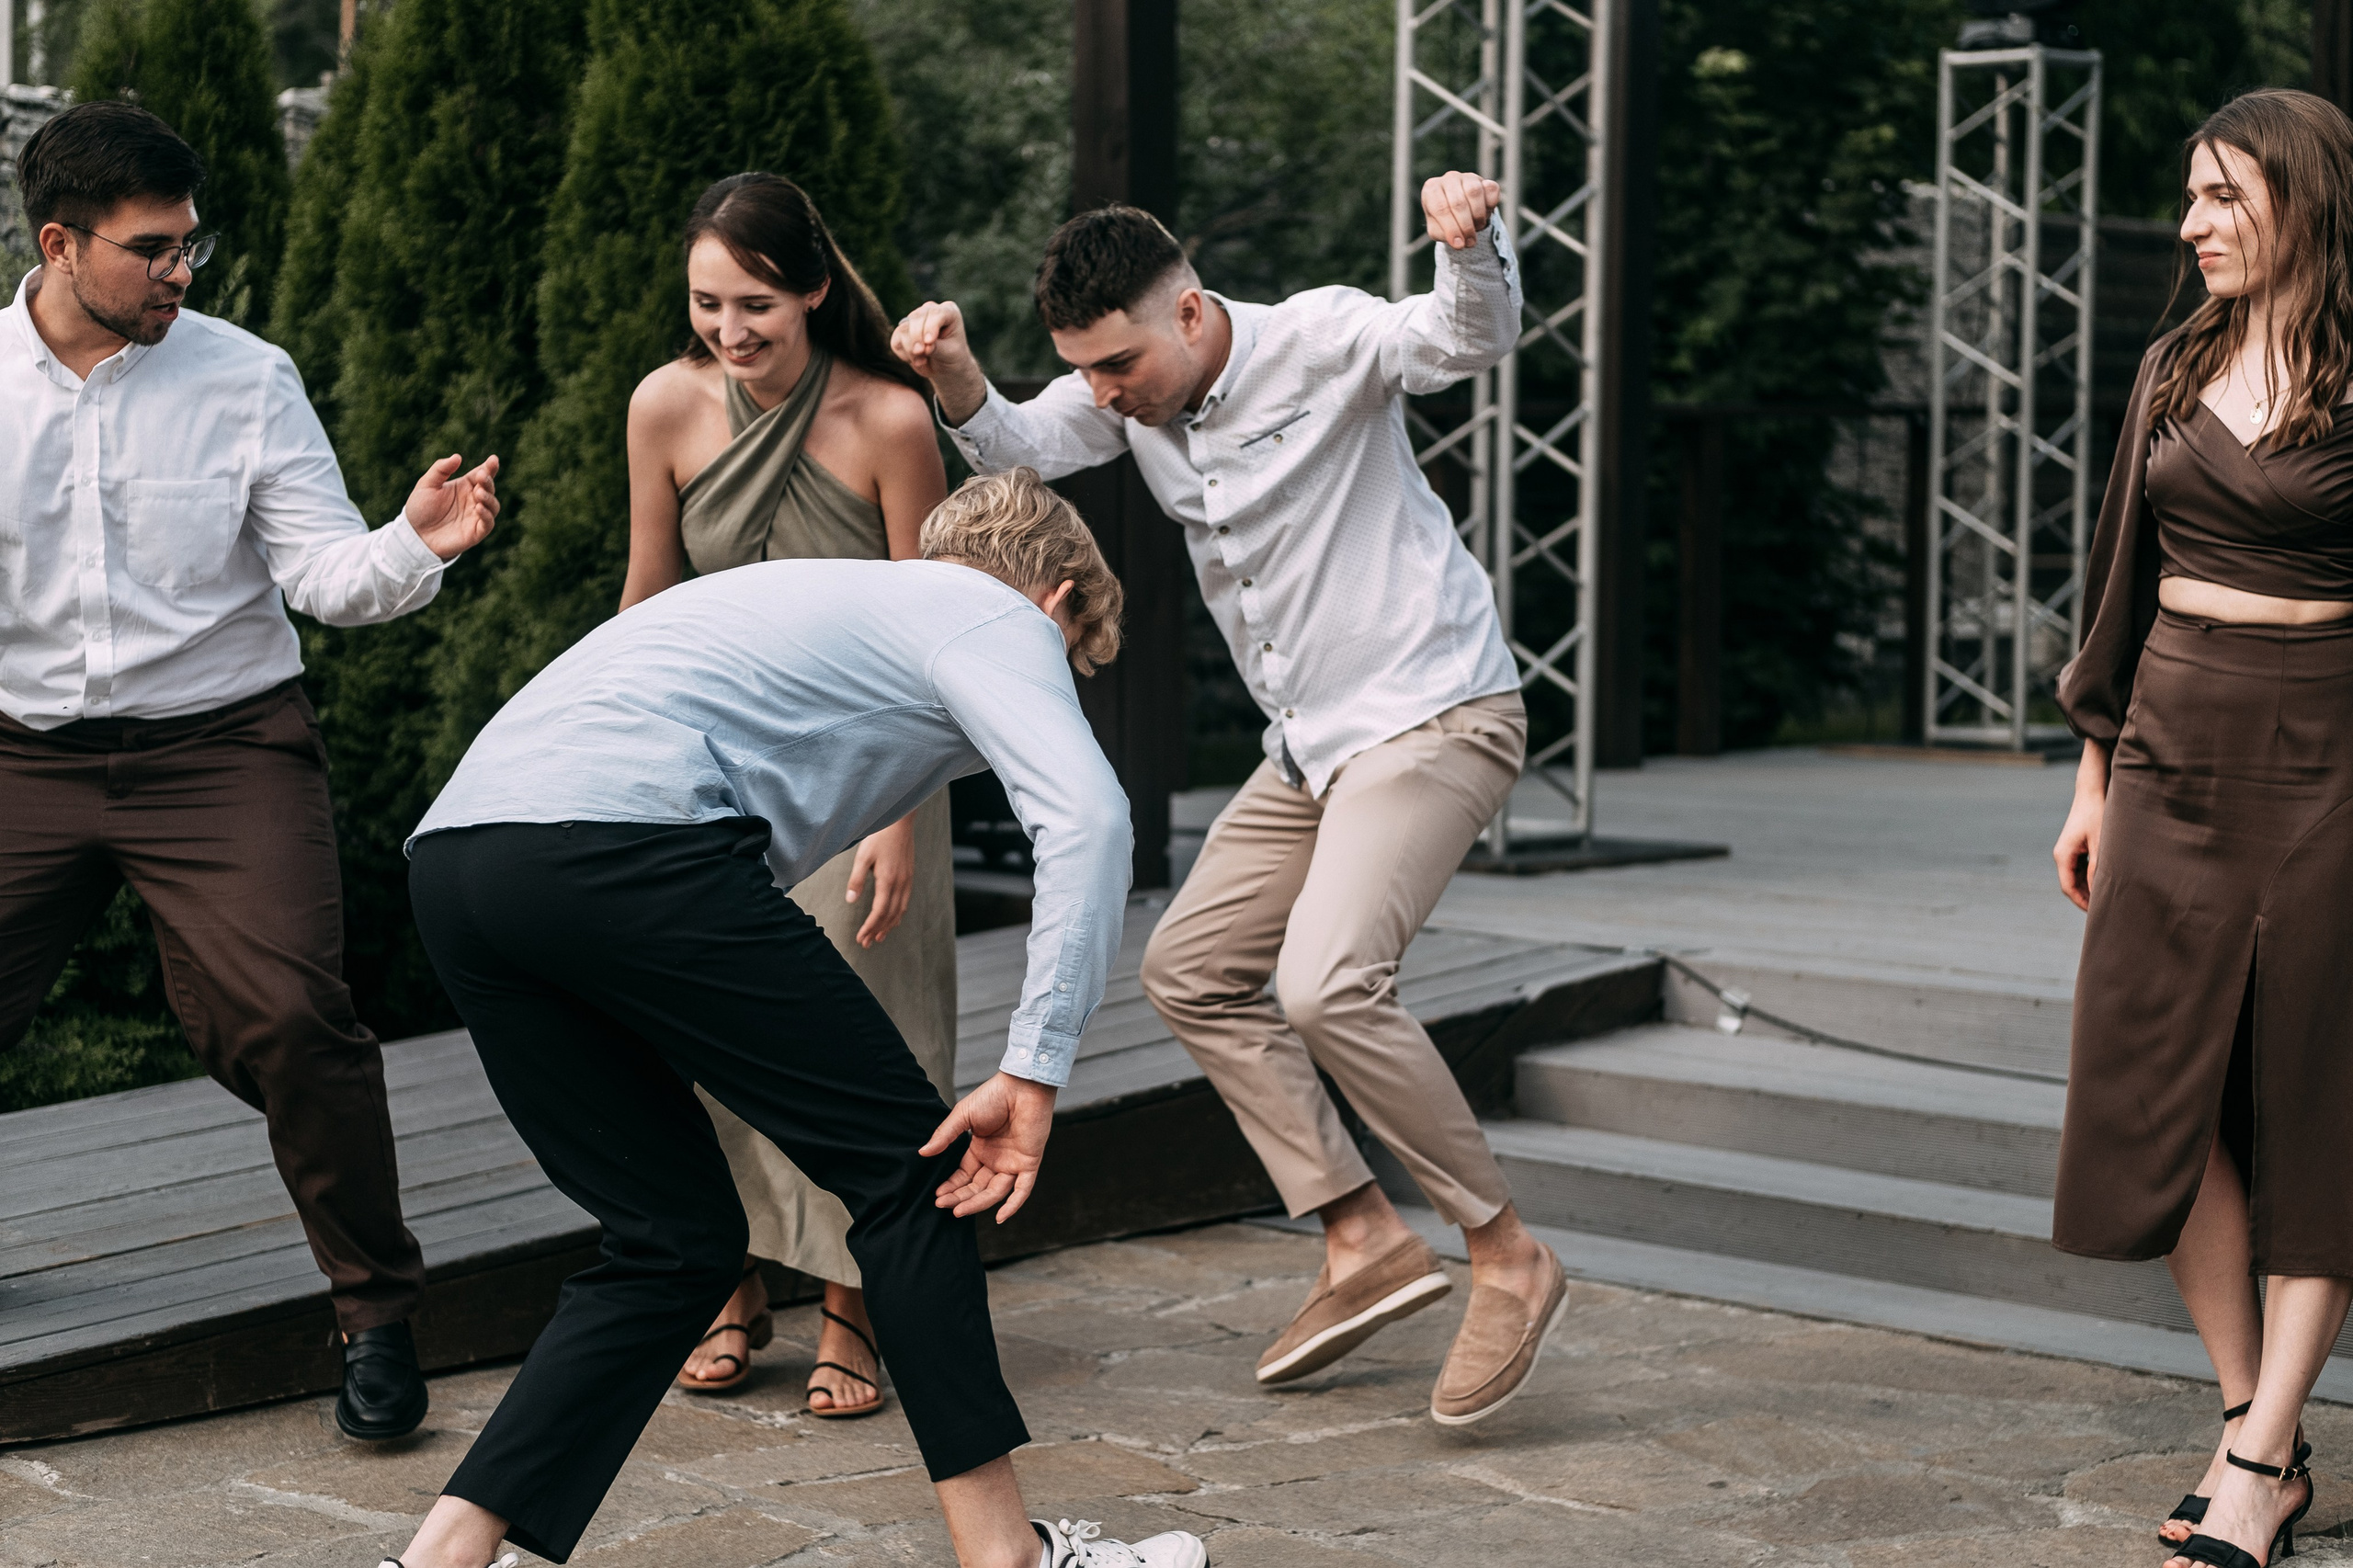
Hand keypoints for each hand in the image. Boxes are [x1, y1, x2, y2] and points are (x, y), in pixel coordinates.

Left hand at [404, 453, 500, 560]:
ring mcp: (476, 516)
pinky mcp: (475, 532)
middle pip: (489, 488)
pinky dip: (487, 515)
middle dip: (488, 481)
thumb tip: (458, 457)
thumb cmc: (420, 508)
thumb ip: (441, 469)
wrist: (414, 534)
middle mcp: (473, 500)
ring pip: (493, 506)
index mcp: (464, 486)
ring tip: (478, 493)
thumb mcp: (427, 484)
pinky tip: (479, 508)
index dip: (490, 467)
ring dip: (489, 498)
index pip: (482, 474)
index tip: (493, 459)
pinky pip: (488, 524)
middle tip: (481, 476)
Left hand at [846, 815, 916, 947]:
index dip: (870, 927)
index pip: (879, 912)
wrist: (899, 822)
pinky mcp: (909, 876)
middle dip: (877, 931)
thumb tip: (850, 900)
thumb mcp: (862, 856)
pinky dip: (898, 915)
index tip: (861, 938)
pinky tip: (892, 918)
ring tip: (879, 937)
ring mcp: (907, 880)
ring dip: (889, 926)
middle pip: (890, 915)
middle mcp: (900, 884)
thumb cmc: (879, 837)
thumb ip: (856, 879)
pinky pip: (905, 902)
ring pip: (900, 911)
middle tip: (866, 943)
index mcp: (887, 880)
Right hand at [890, 300, 985, 423]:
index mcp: (948, 311)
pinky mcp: (903, 332)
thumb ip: (937, 347)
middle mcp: (930, 310)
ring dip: (910, 349)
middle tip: (925, 356)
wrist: (948, 371)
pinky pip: (895, 340)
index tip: (930, 344)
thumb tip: (923, 346)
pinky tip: (915, 359)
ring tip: (923, 360)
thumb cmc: (955, 361)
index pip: (936, 313)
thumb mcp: (952, 356)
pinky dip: (903, 353)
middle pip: (916, 320)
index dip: (931, 328)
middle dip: (919, 341)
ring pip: (903, 330)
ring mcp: (915, 320)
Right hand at [921, 1071, 1056, 1222]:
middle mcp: (996, 1158)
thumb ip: (945, 1136)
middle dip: (959, 1197)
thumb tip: (923, 1152)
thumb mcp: (963, 1116)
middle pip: (976, 1186)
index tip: (937, 1196)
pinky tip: (999, 1218)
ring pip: (995, 1191)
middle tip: (942, 1206)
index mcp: (980, 1148)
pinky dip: (1013, 1205)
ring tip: (958, 1210)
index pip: (964, 1175)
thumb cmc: (994, 1095)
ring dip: (977, 1203)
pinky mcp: (1029, 1162)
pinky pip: (1022, 1189)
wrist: (1022, 1085)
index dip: (951, 1186)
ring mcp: (1013, 1162)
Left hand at [1423, 170, 1502, 249]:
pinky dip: (1490, 206)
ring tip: (1477, 227)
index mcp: (1432, 189)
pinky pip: (1491, 190)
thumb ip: (1445, 235)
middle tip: (1470, 241)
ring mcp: (1467, 177)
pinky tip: (1485, 213)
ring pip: (1474, 193)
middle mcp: (1448, 179)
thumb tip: (1460, 243)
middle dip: (1466, 226)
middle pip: (1458, 203)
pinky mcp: (1484, 180)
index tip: (1459, 244)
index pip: (1441, 208)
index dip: (1452, 229)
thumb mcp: (1438, 230)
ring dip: (1478, 216)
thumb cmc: (1445, 220)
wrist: (1460, 213)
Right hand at [2053, 741, 2110, 910]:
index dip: (2083, 903)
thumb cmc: (2097, 814)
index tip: (2099, 913)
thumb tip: (2100, 892)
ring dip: (2090, 887)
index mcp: (2063, 856)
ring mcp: (2069, 851)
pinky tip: (2107, 880)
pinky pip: (2081, 868)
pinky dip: (2092, 877)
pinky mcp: (2076, 847)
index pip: (2069, 888)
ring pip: (2077, 877)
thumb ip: (2098, 868)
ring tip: (2109, 896)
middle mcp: (2062, 855)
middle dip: (2086, 898)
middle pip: (2071, 885)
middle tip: (2107, 909)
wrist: (2092, 791)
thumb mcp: (2101, 843)